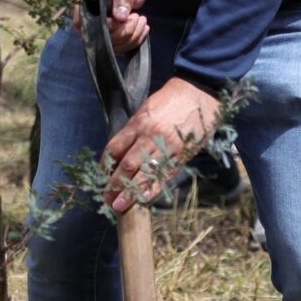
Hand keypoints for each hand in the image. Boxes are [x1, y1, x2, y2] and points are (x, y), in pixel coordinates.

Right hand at [78, 0, 148, 54]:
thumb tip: (120, 17)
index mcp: (83, 4)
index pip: (86, 23)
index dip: (107, 25)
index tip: (126, 17)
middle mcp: (85, 22)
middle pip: (101, 39)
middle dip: (124, 30)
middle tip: (137, 16)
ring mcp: (95, 34)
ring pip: (112, 46)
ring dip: (132, 36)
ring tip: (141, 20)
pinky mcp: (107, 41)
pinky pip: (120, 48)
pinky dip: (135, 40)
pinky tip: (142, 28)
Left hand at [102, 75, 219, 209]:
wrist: (199, 94)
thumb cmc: (170, 100)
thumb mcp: (146, 109)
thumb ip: (133, 130)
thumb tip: (120, 152)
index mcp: (138, 123)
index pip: (114, 148)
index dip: (105, 165)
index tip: (101, 177)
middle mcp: (150, 137)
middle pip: (127, 165)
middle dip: (114, 184)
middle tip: (106, 198)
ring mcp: (167, 148)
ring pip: (145, 174)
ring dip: (131, 192)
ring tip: (120, 206)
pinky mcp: (182, 155)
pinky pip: (165, 176)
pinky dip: (153, 189)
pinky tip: (143, 199)